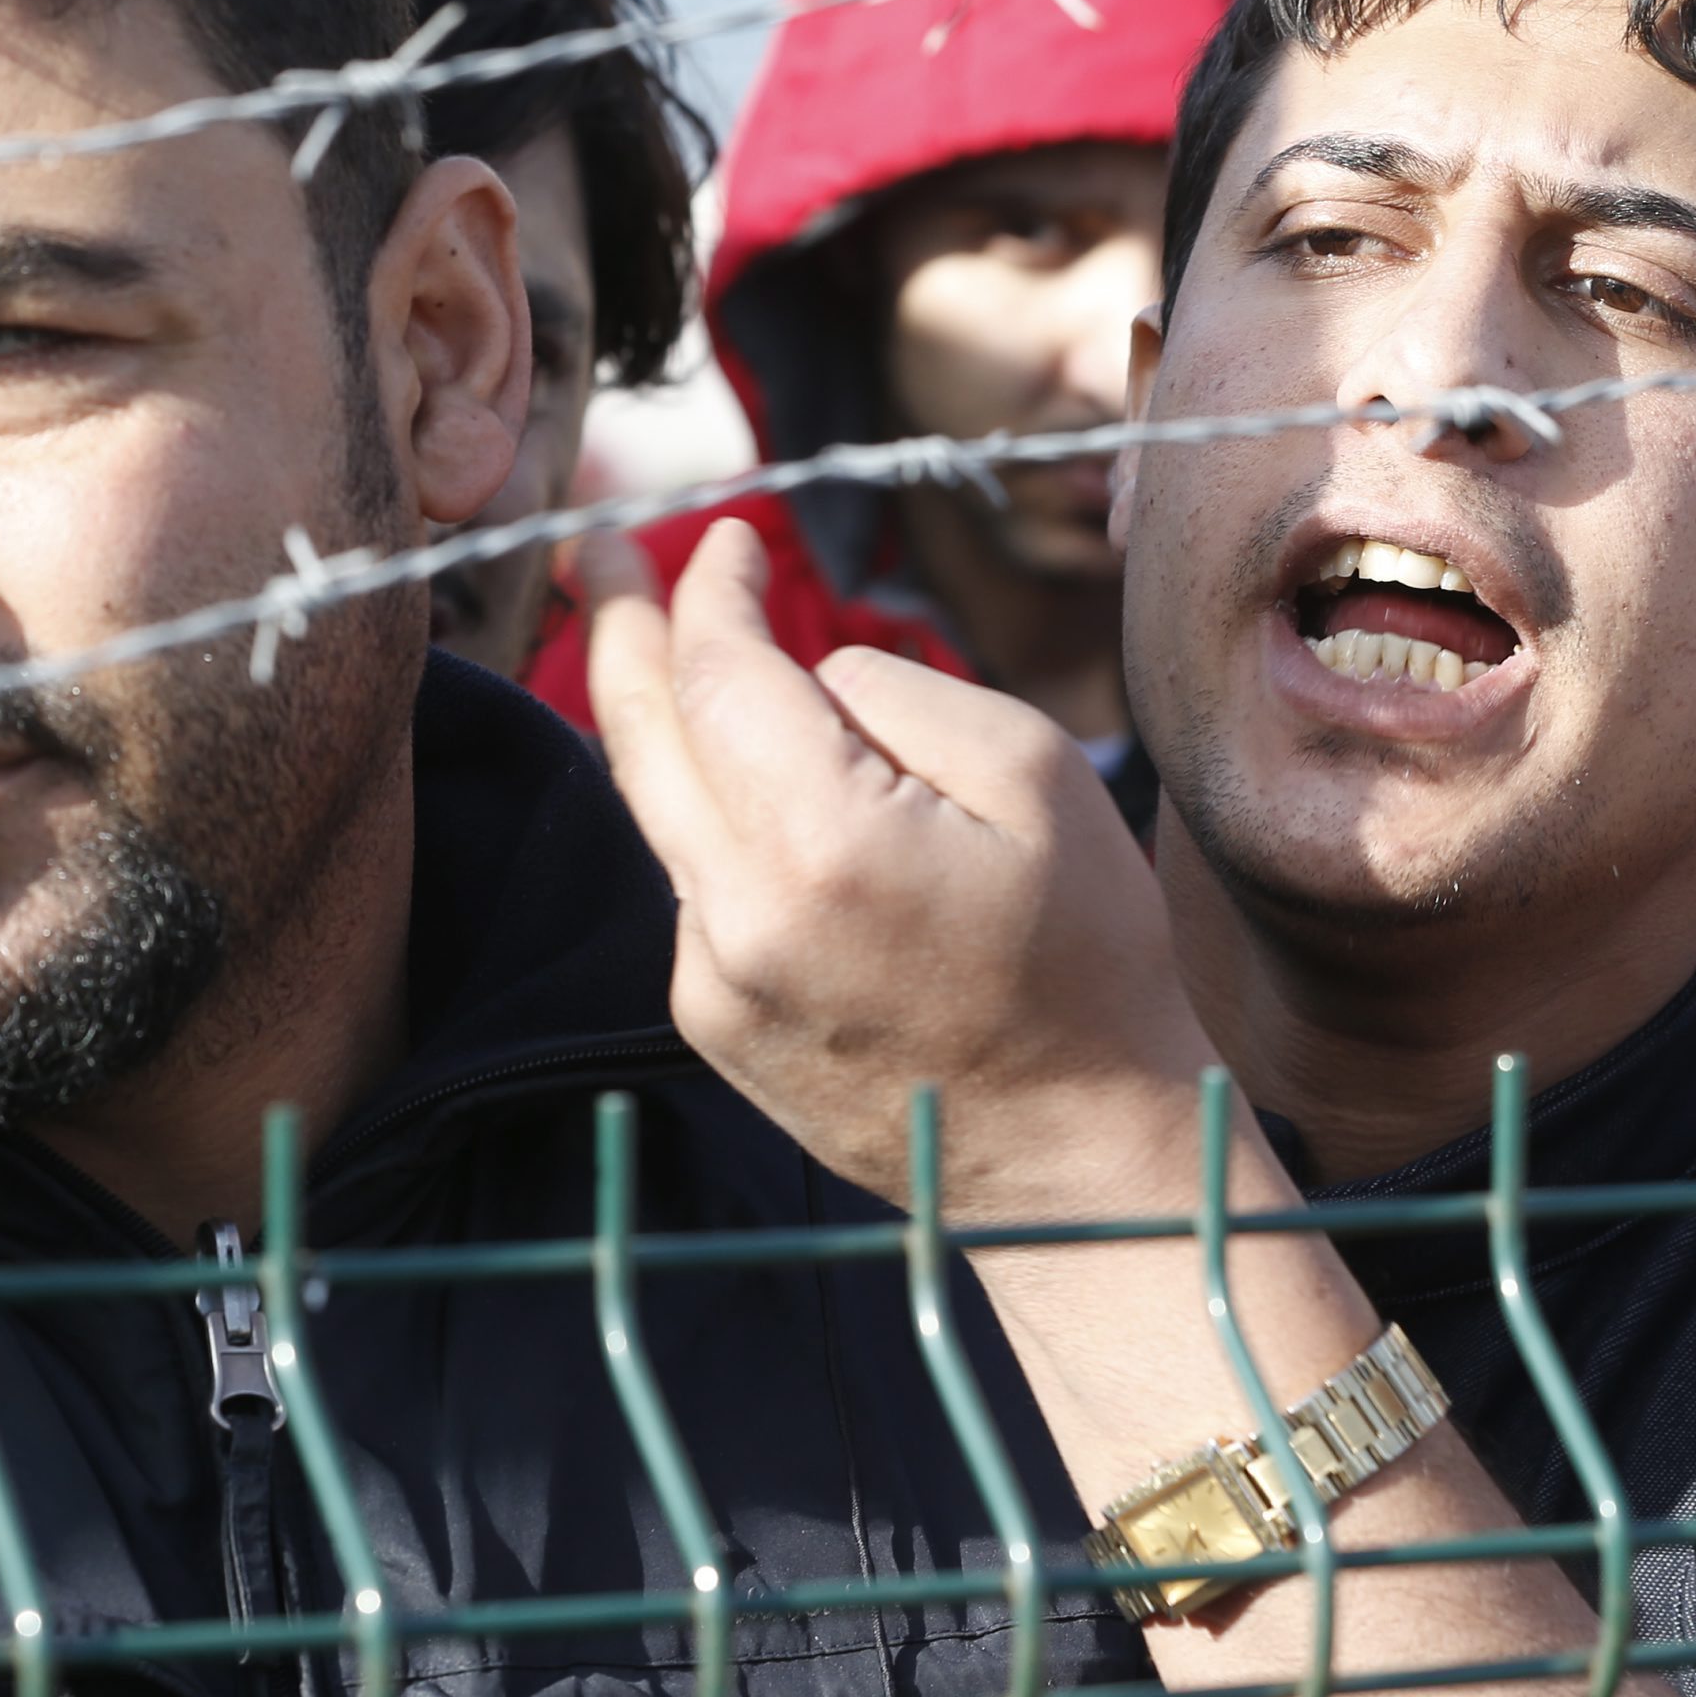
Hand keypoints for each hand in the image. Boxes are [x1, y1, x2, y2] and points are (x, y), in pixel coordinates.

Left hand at [579, 519, 1221, 1218]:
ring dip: (660, 715)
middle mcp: (736, 916)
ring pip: (658, 808)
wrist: (1082, 1162)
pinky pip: (694, 882)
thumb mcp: (1036, 776)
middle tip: (604, 546)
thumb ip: (898, 693)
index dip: (708, 588)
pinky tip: (768, 798)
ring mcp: (712, 981)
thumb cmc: (1091, 962)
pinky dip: (713, 816)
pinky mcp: (714, 1025)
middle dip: (619, 622)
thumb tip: (809, 675)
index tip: (726, 534)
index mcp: (819, 844)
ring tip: (659, 632)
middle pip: (636, 732)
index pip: (716, 673)